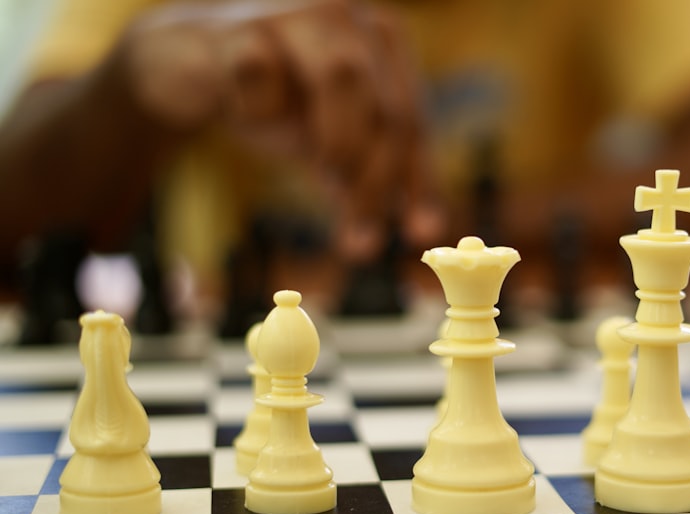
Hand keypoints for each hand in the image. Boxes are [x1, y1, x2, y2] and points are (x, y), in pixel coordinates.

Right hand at [124, 0, 442, 260]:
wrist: (188, 62)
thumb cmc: (275, 99)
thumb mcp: (330, 141)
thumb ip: (370, 177)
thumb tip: (425, 229)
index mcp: (381, 41)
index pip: (410, 119)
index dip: (419, 180)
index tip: (419, 232)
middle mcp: (346, 18)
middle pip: (385, 106)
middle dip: (378, 179)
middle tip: (363, 238)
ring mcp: (293, 16)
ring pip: (340, 76)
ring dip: (340, 144)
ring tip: (326, 177)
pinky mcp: (238, 28)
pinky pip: (260, 74)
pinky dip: (261, 109)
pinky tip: (250, 116)